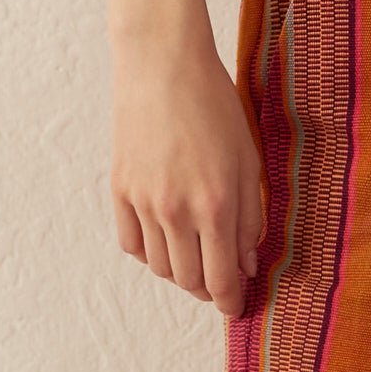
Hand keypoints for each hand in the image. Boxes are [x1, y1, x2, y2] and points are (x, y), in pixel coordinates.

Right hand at [109, 38, 265, 319]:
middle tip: (220, 280)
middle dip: (208, 288)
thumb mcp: (248, 157)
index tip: (236, 307)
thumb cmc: (214, 104)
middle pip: (190, 280)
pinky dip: (150, 252)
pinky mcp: (120, 190)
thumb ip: (250, 215)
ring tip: (196, 255)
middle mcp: (177, 212)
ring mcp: (144, 203)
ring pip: (160, 267)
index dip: (230, 301)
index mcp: (216, 205)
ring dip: (180, 272)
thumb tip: (247, 264)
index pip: (222, 279)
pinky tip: (166, 239)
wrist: (163, 64)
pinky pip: (132, 244)